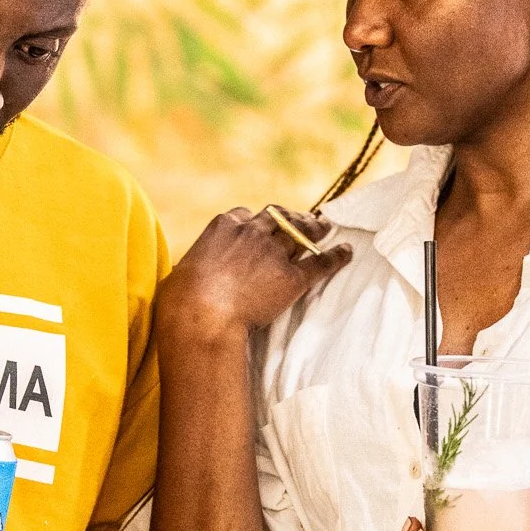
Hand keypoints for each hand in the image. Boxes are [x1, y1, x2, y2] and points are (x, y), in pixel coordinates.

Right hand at [157, 206, 350, 344]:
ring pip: (301, 233)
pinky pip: (319, 263)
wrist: (202, 316)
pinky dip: (336, 257)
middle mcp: (252, 233)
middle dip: (292, 216)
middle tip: (305, 218)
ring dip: (316, 228)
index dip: (256, 220)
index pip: (246, 214)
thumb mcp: (183, 271)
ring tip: (326, 225)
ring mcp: (274, 254)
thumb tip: (183, 278)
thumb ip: (193, 267)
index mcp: (225, 226)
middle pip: (278, 218)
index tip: (261, 224)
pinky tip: (347, 252)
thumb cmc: (183, 299)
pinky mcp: (291, 278)